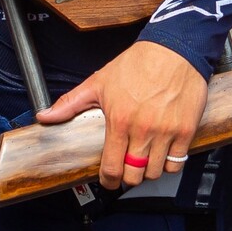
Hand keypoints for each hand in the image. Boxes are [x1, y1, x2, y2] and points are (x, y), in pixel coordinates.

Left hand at [37, 40, 207, 190]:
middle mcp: (143, 130)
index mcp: (119, 121)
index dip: (107, 180)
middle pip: (134, 176)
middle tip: (126, 169)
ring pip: (155, 172)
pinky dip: (169, 164)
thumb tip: (45, 116)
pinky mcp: (186, 130)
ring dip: (148, 171)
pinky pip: (177, 163)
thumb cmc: (138, 64)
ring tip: (144, 160)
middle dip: (128, 176)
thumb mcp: (99, 82)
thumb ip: (70, 103)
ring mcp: (167, 132)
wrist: (174, 50)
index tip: (108, 180)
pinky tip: (162, 154)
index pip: (111, 168)